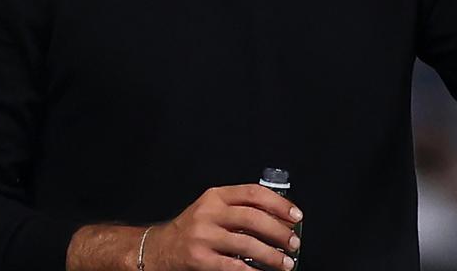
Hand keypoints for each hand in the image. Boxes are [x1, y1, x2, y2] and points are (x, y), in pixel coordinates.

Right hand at [144, 185, 301, 270]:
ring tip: (285, 263)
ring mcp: (203, 235)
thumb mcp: (212, 209)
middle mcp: (209, 212)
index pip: (253, 193)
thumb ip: (239, 208)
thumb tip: (279, 219)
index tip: (296, 216)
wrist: (160, 248)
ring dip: (271, 255)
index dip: (279, 204)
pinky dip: (252, 270)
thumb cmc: (192, 229)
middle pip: (253, 217)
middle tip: (293, 243)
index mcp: (216, 197)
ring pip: (246, 243)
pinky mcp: (199, 258)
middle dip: (279, 232)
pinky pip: (233, 265)